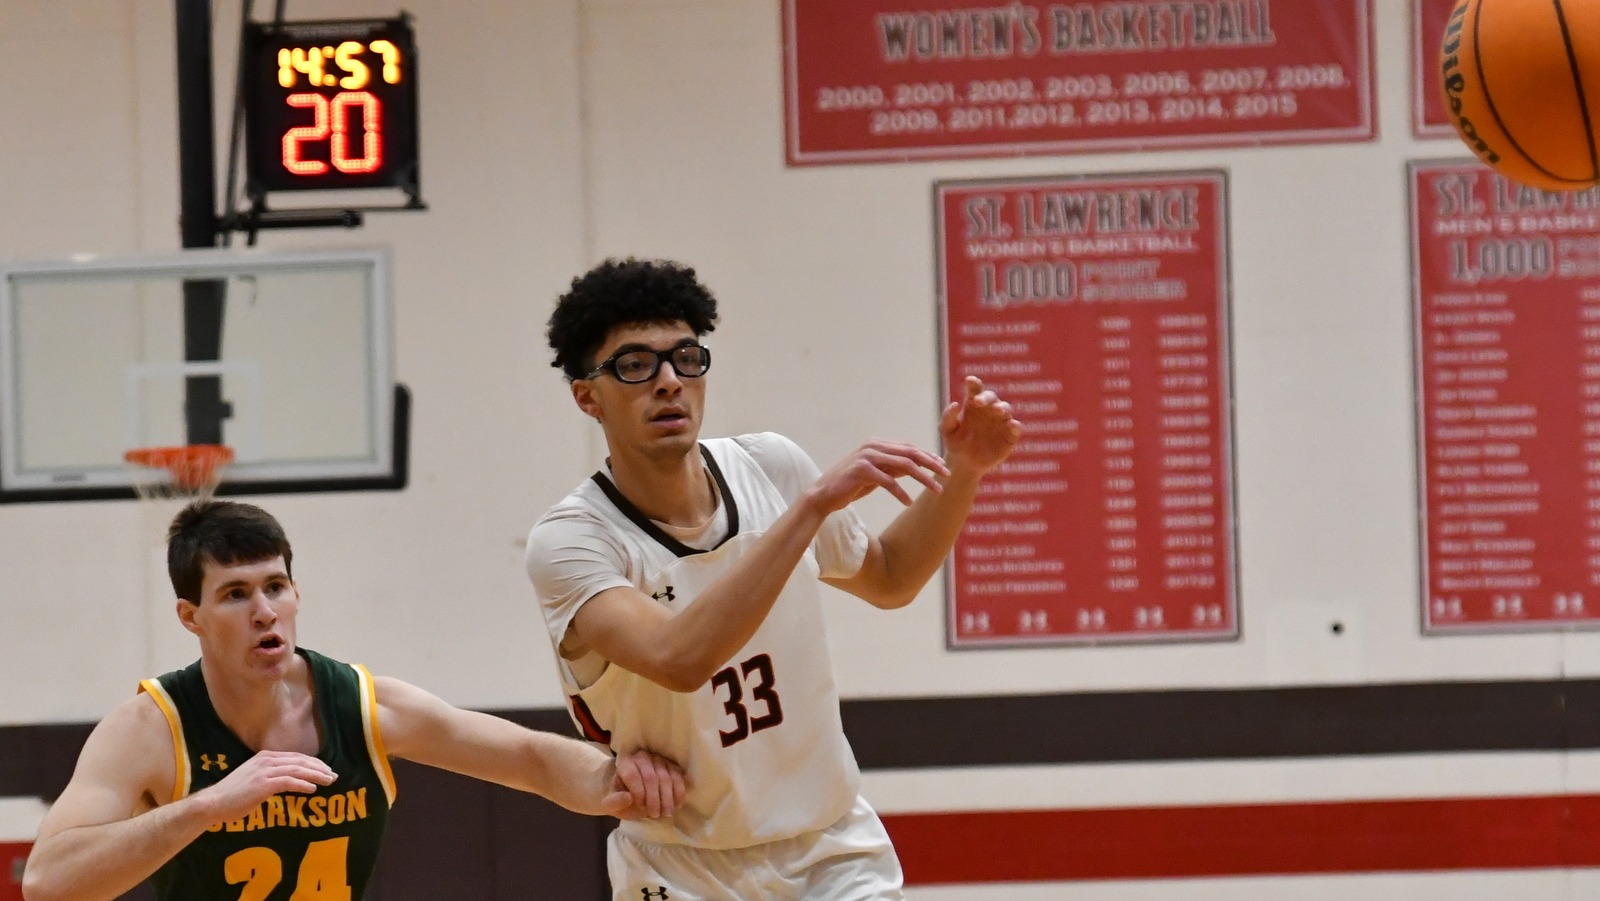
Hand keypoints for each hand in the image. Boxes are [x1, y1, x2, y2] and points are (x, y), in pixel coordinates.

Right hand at [193, 750, 335, 822]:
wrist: (213, 803)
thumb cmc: (233, 795)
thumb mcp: (254, 780)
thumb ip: (271, 777)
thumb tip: (288, 782)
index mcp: (265, 757)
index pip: (295, 757)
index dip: (313, 762)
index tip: (326, 769)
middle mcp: (266, 760)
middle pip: (300, 761)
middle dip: (319, 767)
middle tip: (333, 774)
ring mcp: (265, 771)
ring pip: (297, 770)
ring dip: (316, 775)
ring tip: (329, 781)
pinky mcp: (263, 784)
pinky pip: (289, 782)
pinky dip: (303, 784)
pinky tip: (312, 788)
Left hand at [601, 748, 685, 819]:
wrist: (633, 792)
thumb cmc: (621, 797)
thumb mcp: (612, 804)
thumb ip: (613, 802)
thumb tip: (628, 798)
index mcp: (625, 763)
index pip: (633, 775)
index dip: (638, 792)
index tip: (640, 807)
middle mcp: (642, 757)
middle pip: (651, 777)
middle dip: (654, 799)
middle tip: (656, 815)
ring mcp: (658, 759)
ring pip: (666, 777)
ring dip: (667, 798)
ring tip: (666, 814)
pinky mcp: (671, 765)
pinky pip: (678, 776)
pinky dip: (679, 792)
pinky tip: (677, 805)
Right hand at [807, 440, 950, 511]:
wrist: (823, 495)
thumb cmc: (850, 486)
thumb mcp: (876, 475)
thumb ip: (893, 468)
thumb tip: (916, 468)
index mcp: (877, 444)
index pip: (909, 448)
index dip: (928, 456)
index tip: (943, 466)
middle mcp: (873, 446)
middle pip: (910, 453)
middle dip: (931, 464)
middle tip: (947, 474)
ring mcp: (867, 457)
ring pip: (903, 465)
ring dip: (923, 478)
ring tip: (936, 490)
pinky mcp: (860, 470)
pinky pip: (887, 481)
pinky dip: (900, 492)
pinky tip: (909, 502)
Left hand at [940, 376, 1021, 476]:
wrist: (966, 463)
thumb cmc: (956, 442)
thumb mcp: (947, 431)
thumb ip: (947, 417)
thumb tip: (955, 403)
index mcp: (973, 403)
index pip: (975, 389)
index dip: (973, 383)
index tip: (969, 380)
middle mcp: (989, 409)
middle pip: (991, 397)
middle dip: (986, 397)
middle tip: (978, 401)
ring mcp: (1001, 421)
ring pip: (1006, 409)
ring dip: (1002, 408)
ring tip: (997, 410)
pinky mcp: (1010, 436)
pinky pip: (1016, 429)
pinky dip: (1016, 426)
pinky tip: (1012, 425)